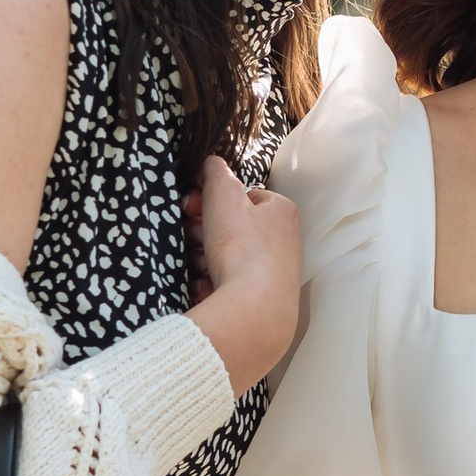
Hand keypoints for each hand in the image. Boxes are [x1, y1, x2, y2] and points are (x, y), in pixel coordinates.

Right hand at [187, 157, 300, 397]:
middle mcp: (284, 242)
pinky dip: (213, 285)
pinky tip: (204, 288)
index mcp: (281, 211)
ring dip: (204, 259)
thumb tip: (212, 164)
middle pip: (233, 228)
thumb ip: (216, 173)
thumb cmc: (242, 250)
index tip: (191, 207)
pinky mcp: (262, 300)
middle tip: (192, 237)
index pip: (243, 195)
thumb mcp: (223, 196)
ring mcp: (275, 273)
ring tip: (199, 266)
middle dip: (204, 232)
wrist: (254, 311)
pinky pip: (229, 286)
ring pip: (228, 258)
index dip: (211, 199)